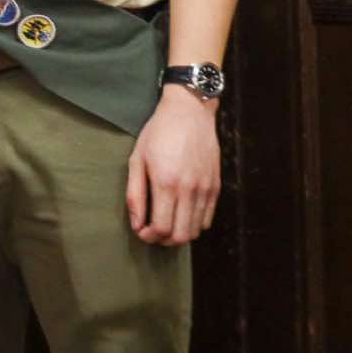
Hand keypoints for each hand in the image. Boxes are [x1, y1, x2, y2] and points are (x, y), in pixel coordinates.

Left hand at [125, 86, 220, 245]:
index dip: (149, 237)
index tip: (141, 231)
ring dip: (179, 234)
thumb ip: (135, 194)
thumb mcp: (137, 159)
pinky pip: (207, 218)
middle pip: (181, 236)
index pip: (162, 228)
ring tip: (166, 223)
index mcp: (166, 183)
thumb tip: (136, 223)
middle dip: (163, 240)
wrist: (189, 111)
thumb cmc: (158, 132)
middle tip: (152, 232)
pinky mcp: (216, 186)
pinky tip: (182, 213)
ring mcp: (205, 189)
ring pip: (196, 230)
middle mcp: (189, 190)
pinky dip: (194, 224)